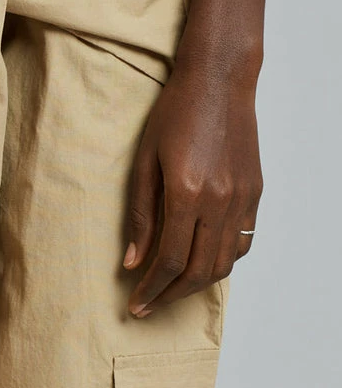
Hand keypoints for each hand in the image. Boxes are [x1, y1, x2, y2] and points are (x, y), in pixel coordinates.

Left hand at [123, 51, 262, 315]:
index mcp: (186, 193)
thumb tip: (133, 262)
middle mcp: (220, 201)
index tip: (135, 305)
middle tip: (149, 306)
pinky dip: (222, 262)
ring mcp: (242, 199)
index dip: (150, 289)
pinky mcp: (255, 193)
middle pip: (198, 271)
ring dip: (197, 284)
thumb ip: (139, 215)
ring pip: (224, 263)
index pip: (169, 261)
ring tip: (172, 289)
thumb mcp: (143, 162)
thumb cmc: (174, 114)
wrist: (219, 81)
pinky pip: (242, 242)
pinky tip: (202, 263)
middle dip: (171, 296)